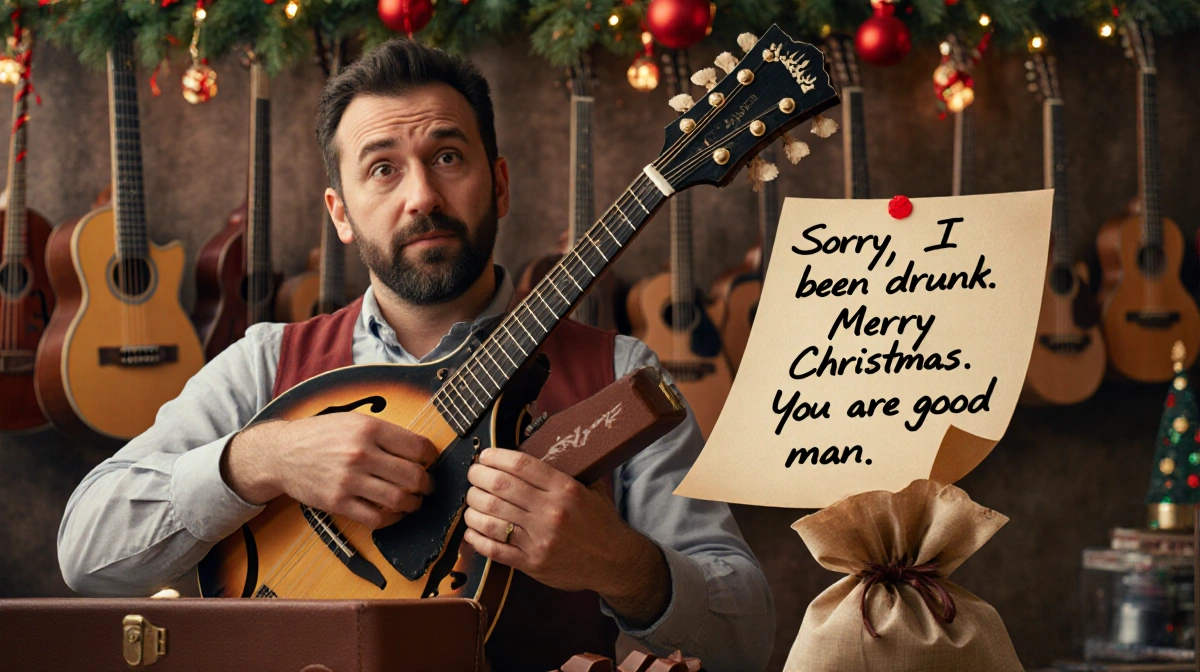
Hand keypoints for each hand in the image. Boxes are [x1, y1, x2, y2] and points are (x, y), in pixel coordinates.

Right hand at [221, 414, 437, 529]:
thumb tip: (419, 449)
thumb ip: (384, 433)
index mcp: (368, 429)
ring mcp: (349, 481)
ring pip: (398, 499)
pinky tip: (395, 513)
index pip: (418, 447)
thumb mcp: (353, 420)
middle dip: (427, 484)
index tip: (430, 462)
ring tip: (414, 501)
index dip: (431, 457)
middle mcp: (360, 454)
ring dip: (414, 503)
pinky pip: (376, 519)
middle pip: (413, 476)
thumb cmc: (320, 435)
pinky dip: (393, 519)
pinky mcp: (338, 503)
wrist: (281, 453)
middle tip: (427, 485)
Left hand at [462, 448, 669, 625]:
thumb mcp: (590, 488)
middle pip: (500, 488)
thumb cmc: (600, 521)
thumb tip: (534, 451)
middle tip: (473, 474)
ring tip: (471, 500)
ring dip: (474, 506)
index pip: (521, 465)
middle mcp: (551, 512)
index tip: (485, 456)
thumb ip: (564, 471)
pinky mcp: (532, 564)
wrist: (615, 561)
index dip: (497, 457)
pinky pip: (495, 549)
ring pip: (492, 517)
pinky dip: (477, 538)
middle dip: (479, 477)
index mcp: (566, 489)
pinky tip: (471, 530)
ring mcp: (540, 540)